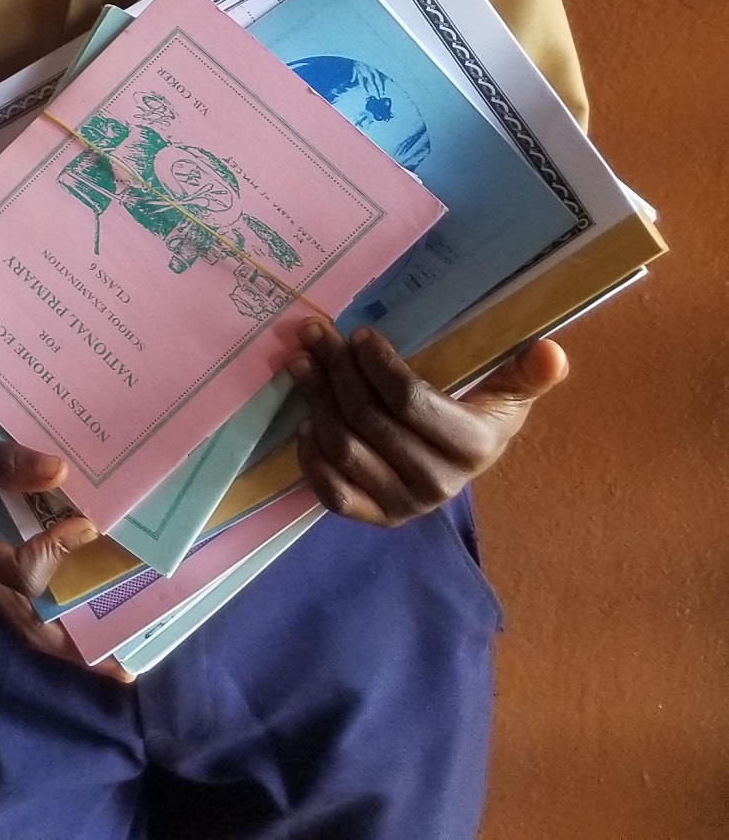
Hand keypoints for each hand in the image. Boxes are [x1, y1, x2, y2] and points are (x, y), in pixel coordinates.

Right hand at [0, 375, 111, 672]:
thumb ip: (0, 461)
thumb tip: (61, 472)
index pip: (22, 577)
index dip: (58, 554)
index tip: (85, 523)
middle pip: (30, 628)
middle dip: (77, 650)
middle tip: (125, 670)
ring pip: (29, 613)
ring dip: (71, 629)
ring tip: (117, 638)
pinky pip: (25, 585)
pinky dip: (57, 594)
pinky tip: (85, 580)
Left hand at [288, 324, 567, 525]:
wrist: (459, 466)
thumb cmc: (475, 417)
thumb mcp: (504, 393)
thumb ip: (524, 373)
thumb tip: (551, 351)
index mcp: (474, 447)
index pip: (410, 401)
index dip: (378, 365)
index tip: (360, 335)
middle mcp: (439, 483)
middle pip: (368, 419)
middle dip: (337, 370)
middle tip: (317, 335)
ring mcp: (405, 504)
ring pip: (344, 447)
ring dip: (316, 400)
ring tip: (302, 363)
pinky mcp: (375, 517)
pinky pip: (332, 493)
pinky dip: (312, 457)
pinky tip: (304, 422)